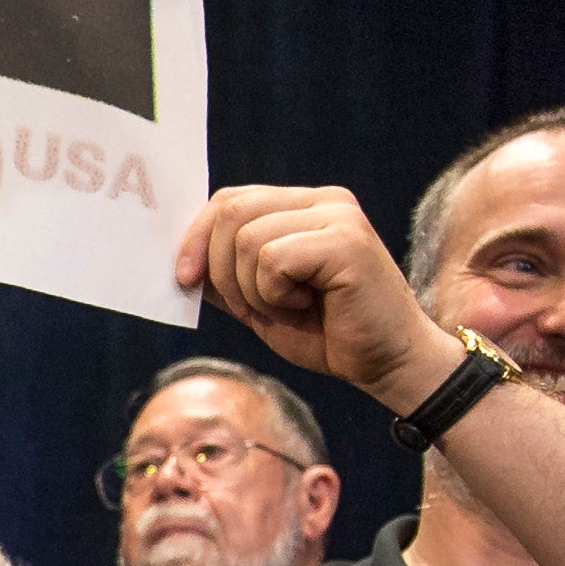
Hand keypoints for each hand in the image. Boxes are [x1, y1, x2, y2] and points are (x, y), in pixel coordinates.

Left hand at [173, 183, 450, 408]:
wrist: (387, 365)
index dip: (196, 238)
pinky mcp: (347, 241)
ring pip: (247, 239)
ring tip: (289, 307)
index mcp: (304, 206)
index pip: (229, 200)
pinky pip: (272, 259)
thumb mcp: (259, 301)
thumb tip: (177, 262)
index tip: (183, 279)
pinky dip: (273, 295)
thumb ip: (225, 274)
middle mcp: (324, 201)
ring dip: (252, 289)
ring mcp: (339, 216)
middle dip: (219, 269)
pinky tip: (307, 306)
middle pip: (231, 210)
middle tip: (250, 307)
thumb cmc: (327, 334)